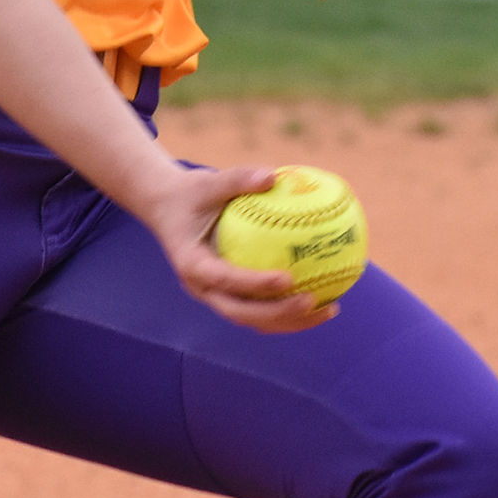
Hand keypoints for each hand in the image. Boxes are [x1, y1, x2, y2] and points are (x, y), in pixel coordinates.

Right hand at [140, 162, 338, 333]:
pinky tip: (322, 297)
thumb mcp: (207, 182)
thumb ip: (237, 179)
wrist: (167, 211)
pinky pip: (261, 309)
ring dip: (291, 321)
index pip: (225, 280)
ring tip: (330, 308)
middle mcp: (202, 289)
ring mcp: (215, 297)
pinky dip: (289, 310)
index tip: (287, 279)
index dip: (255, 284)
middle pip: (242, 313)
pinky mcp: (228, 297)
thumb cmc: (189, 194)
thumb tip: (274, 176)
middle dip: (279, 314)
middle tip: (314, 300)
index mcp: (192, 264)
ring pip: (255, 320)